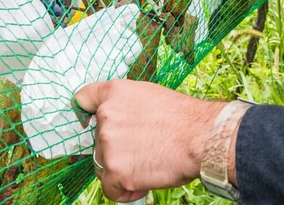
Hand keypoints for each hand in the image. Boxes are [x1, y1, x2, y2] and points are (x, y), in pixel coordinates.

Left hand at [74, 79, 223, 201]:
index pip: (83, 99)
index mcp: (114, 93)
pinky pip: (109, 188)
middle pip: (97, 140)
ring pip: (103, 165)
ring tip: (146, 168)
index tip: (87, 124)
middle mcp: (106, 115)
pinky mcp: (115, 169)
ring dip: (120, 170)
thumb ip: (127, 107)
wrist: (200, 137)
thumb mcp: (150, 96)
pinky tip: (141, 185)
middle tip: (142, 152)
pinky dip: (123, 191)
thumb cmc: (184, 118)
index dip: (84, 114)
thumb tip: (121, 123)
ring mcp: (108, 143)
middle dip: (115, 150)